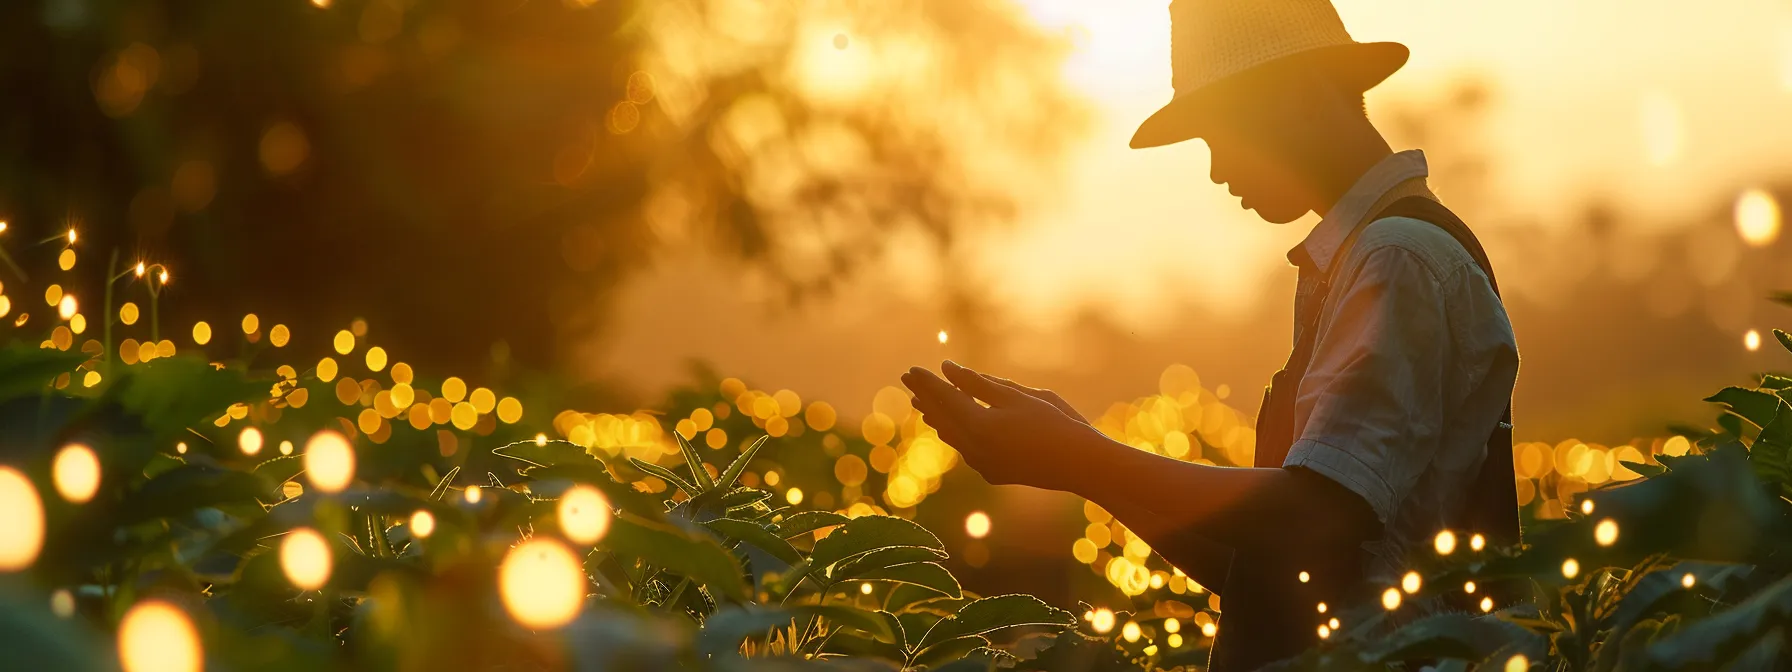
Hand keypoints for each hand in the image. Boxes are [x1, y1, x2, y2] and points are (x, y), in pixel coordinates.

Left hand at [900, 361, 1100, 490]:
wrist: (1081, 466)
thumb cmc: (1055, 423)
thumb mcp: (1017, 397)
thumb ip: (980, 384)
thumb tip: (948, 369)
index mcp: (980, 426)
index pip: (945, 398)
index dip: (928, 381)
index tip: (912, 369)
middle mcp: (975, 449)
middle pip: (942, 418)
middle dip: (925, 397)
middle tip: (907, 380)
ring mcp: (983, 465)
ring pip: (951, 437)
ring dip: (936, 417)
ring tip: (920, 404)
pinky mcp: (993, 474)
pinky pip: (965, 449)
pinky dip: (954, 433)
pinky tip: (948, 427)